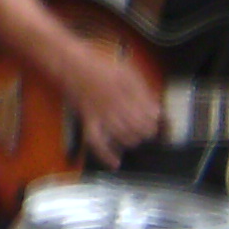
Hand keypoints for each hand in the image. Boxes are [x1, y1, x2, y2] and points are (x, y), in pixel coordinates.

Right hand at [61, 42, 165, 164]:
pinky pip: (96, 142)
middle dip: (146, 132)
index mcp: (128, 92)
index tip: (156, 120)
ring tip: (136, 139)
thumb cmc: (99, 65)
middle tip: (148, 131)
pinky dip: (105, 155)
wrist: (72, 65)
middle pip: (138, 127)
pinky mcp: (88, 120)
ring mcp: (101, 114)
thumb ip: (143, 89)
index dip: (155, 120)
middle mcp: (116, 105)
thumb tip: (156, 108)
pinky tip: (115, 163)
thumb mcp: (127, 70)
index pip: (149, 113)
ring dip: (132, 140)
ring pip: (122, 136)